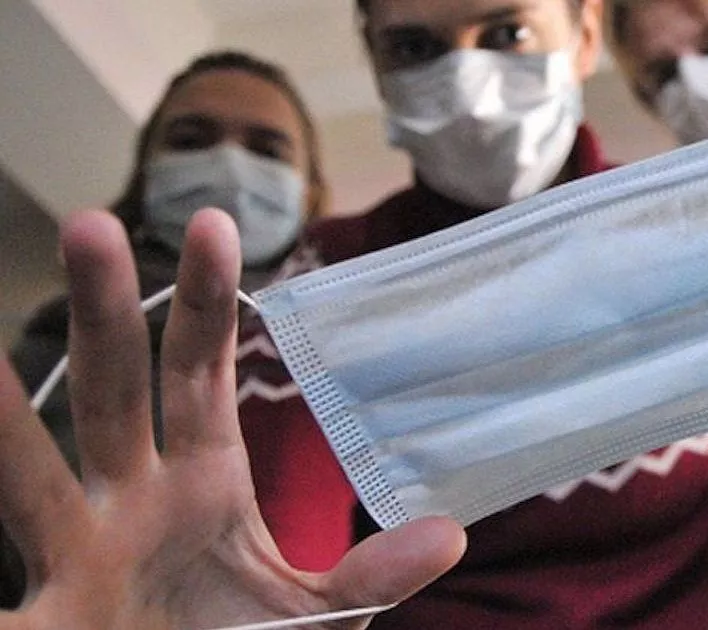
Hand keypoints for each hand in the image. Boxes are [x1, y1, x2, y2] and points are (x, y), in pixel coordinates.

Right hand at [0, 209, 464, 627]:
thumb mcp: (315, 613)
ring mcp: (78, 559)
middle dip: (104, 314)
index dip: (205, 304)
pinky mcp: (43, 626)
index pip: (199, 375)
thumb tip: (448, 533)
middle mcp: (130, 503)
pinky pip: (1, 607)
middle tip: (91, 225)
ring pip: (28, 478)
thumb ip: (369, 576)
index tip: (215, 226)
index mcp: (201, 484)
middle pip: (112, 392)